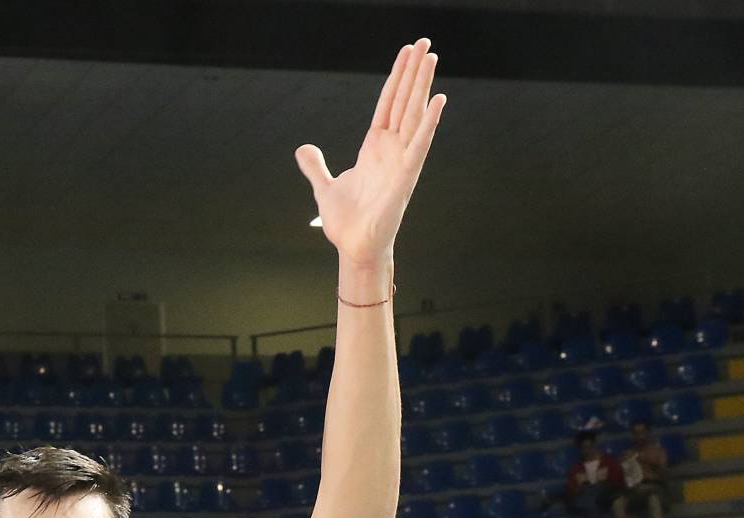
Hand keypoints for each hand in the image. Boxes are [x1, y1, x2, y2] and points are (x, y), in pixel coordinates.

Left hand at [296, 39, 445, 270]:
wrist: (354, 249)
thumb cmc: (346, 223)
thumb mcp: (324, 187)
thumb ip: (315, 166)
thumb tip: (304, 149)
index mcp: (374, 147)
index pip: (388, 103)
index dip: (396, 77)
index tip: (406, 53)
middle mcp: (391, 149)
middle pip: (404, 100)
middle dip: (413, 71)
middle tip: (424, 42)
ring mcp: (401, 160)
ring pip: (414, 114)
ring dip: (423, 85)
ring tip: (431, 56)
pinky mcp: (406, 176)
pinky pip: (420, 144)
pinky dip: (429, 123)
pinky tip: (439, 99)